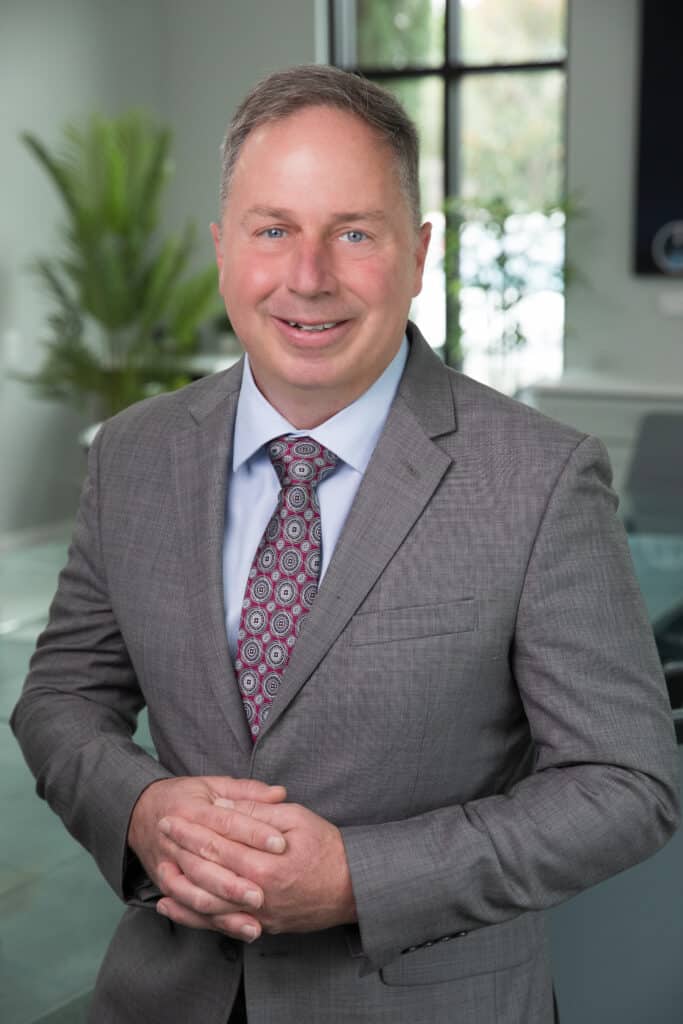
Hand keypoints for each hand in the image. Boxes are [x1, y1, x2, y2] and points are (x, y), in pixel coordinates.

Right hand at [128, 776, 286, 940]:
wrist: (140, 812)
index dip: (253, 833)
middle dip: (235, 880)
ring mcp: (168, 865)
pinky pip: (187, 907)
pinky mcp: (165, 885)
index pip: (225, 822)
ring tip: (254, 917)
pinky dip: (210, 921)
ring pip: (193, 890)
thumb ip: (247, 792)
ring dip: (223, 906)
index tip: (280, 844)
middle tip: (264, 893)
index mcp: (190, 810)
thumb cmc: (184, 797)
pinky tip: (238, 930)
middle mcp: (175, 839)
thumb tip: (280, 793)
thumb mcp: (213, 785)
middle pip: (206, 861)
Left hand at [157, 800, 356, 935]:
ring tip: (159, 871)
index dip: (192, 830)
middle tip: (160, 833)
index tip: (171, 816)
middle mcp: (257, 895)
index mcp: (265, 864)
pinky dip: (194, 917)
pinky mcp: (262, 926)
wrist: (353, 887)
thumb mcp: (297, 818)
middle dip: (181, 852)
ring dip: (180, 888)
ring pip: (209, 905)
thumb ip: (257, 814)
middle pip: (208, 874)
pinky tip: (174, 908)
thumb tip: (223, 806)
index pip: (218, 844)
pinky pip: (221, 925)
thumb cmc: (327, 848)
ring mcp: (258, 915)